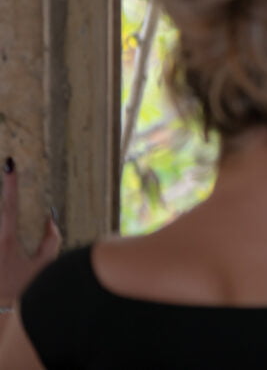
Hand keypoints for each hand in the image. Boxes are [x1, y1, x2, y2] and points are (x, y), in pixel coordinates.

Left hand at [0, 158, 60, 306]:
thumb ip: (51, 238)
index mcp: (5, 241)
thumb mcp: (45, 263)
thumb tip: (49, 219)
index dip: (11, 184)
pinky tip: (6, 244)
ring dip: (4, 219)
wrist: (10, 313)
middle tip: (6, 171)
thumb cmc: (28, 289)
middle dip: (3, 195)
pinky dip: (2, 234)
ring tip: (7, 220)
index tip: (10, 164)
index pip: (9, 206)